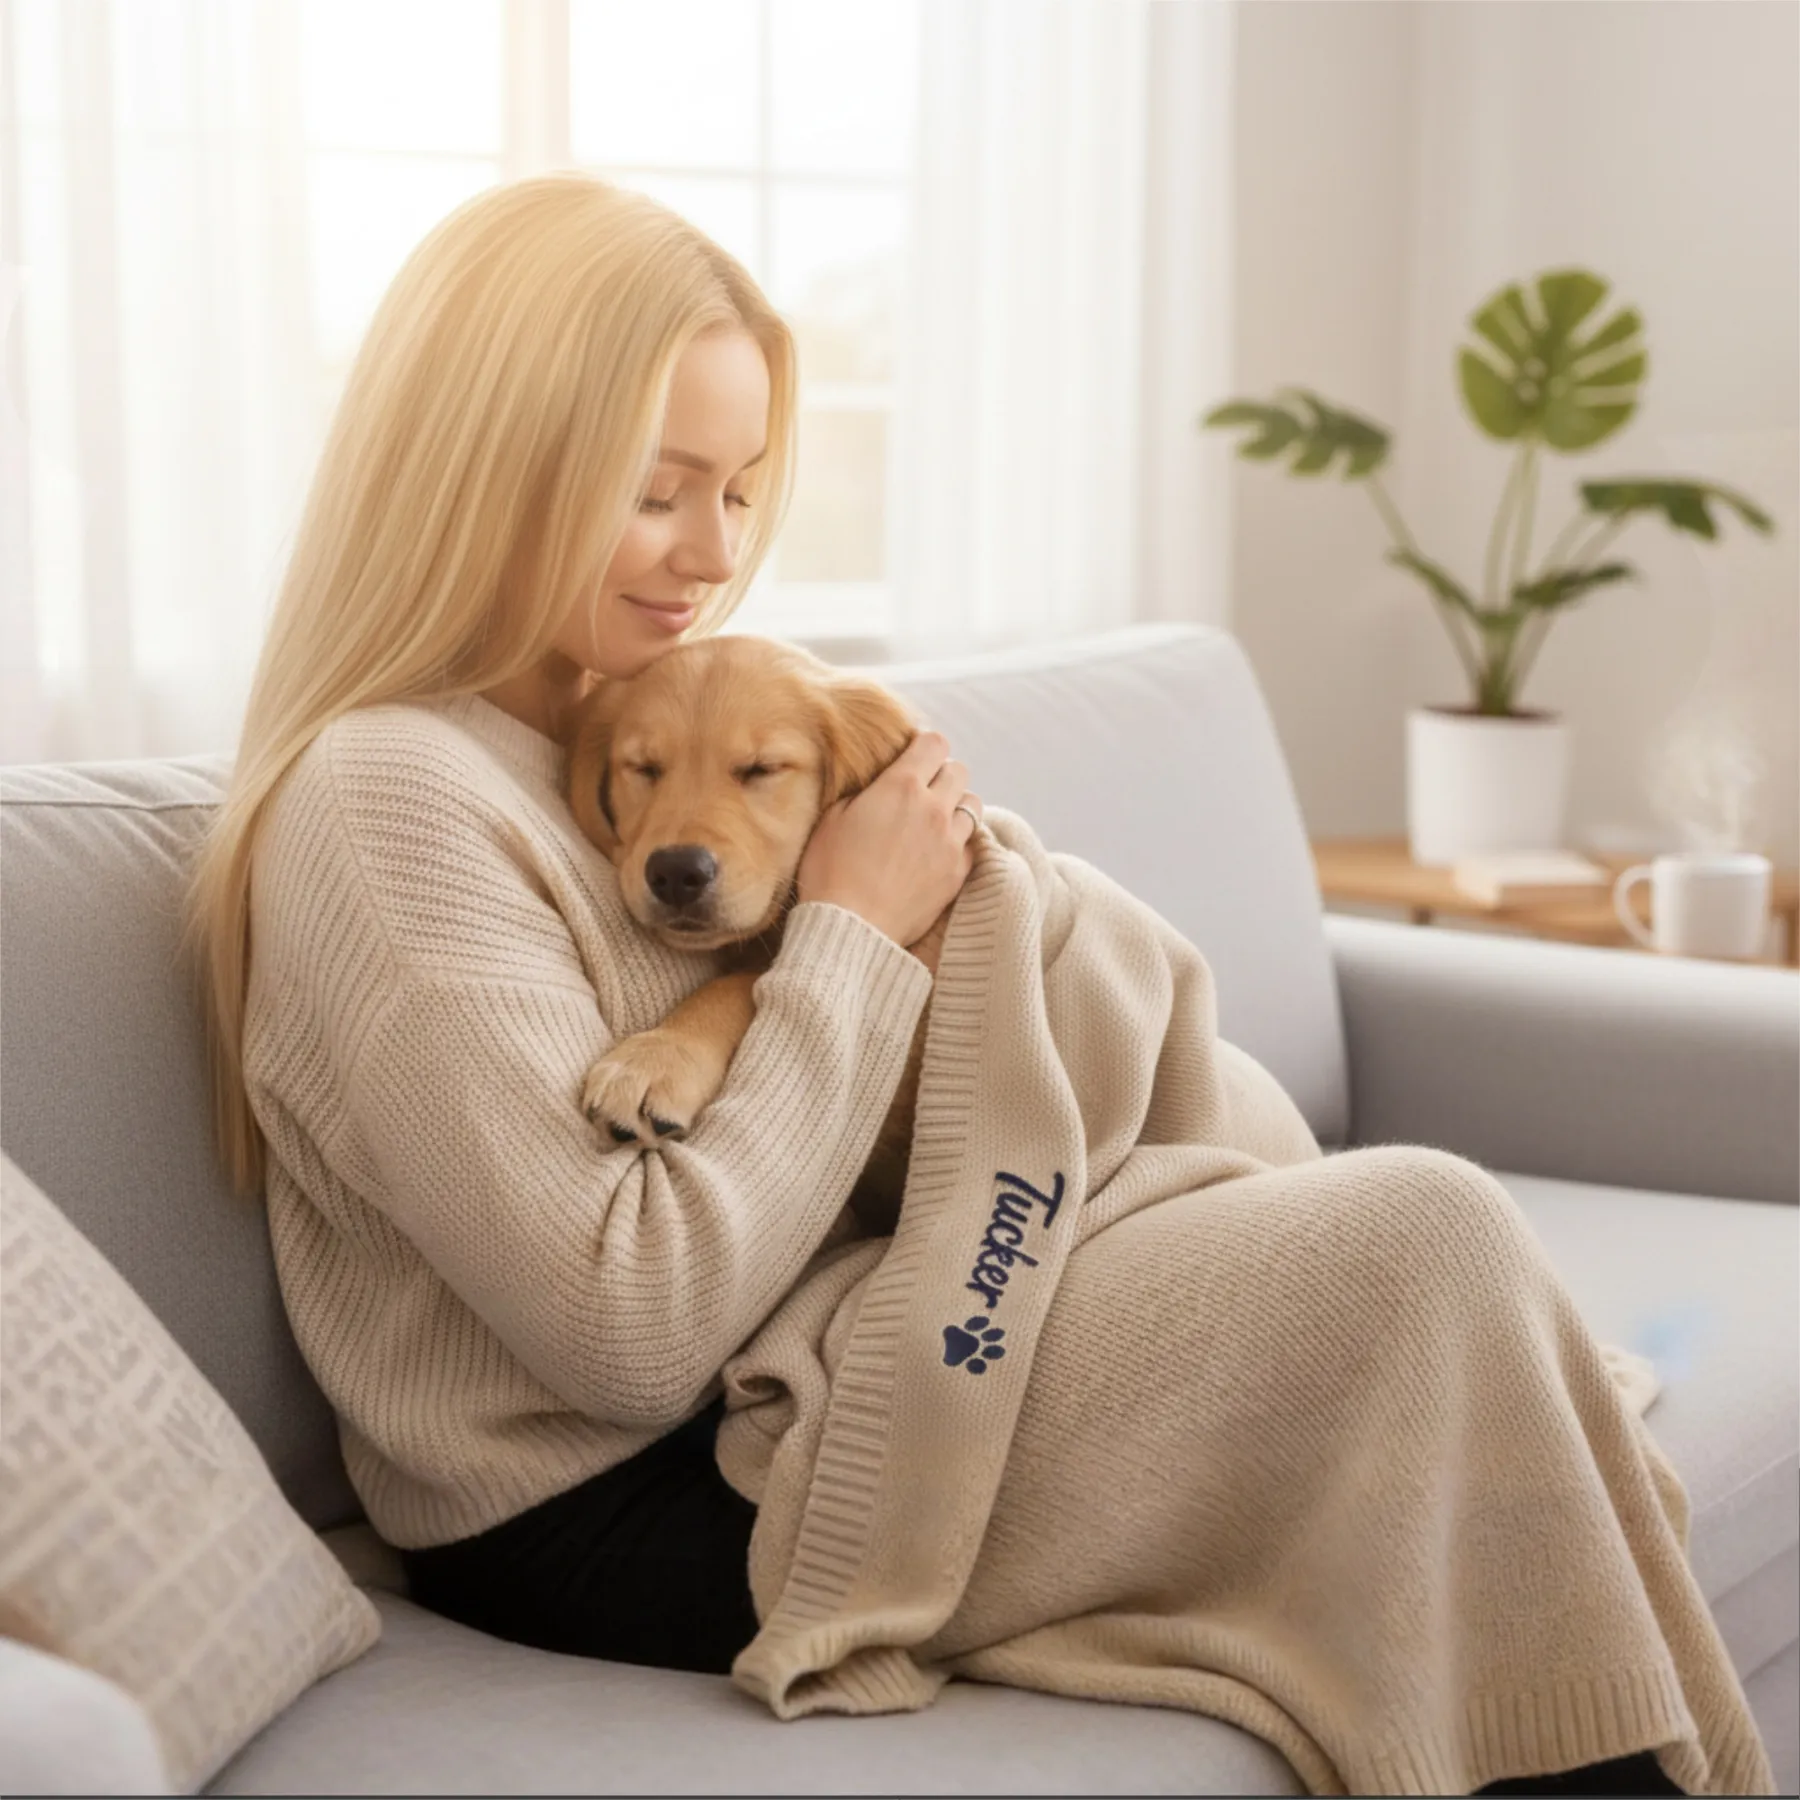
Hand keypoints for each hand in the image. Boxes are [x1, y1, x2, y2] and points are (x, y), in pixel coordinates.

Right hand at [796, 730, 981, 945]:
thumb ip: (863, 792)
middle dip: (941, 775)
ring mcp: (951, 842)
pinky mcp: (958, 873)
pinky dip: (959, 841)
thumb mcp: (832, 817)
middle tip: (921, 792)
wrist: (850, 928)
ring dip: (955, 807)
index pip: (935, 743)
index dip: (924, 747)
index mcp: (901, 786)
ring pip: (973, 805)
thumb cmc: (830, 872)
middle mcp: (934, 808)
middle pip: (959, 771)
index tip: (912, 759)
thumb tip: (878, 786)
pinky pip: (972, 843)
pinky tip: (938, 851)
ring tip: (934, 822)